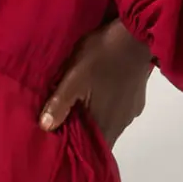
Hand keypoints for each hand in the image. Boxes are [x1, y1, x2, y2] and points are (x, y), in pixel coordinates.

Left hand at [40, 18, 153, 147]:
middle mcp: (121, 123)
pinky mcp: (137, 97)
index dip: (75, 149)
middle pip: (99, 136)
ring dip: (93, 119)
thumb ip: (60, 103)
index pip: (90, 149)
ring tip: (76, 110)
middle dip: (82, 133)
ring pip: (108, 123)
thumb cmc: (102, 55)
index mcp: (105, 122)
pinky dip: (105, 108)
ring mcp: (131, 110)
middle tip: (62, 126)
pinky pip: (116, 110)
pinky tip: (96, 96)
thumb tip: (45, 127)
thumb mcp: (74, 76)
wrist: (137, 32)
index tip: (60, 145)